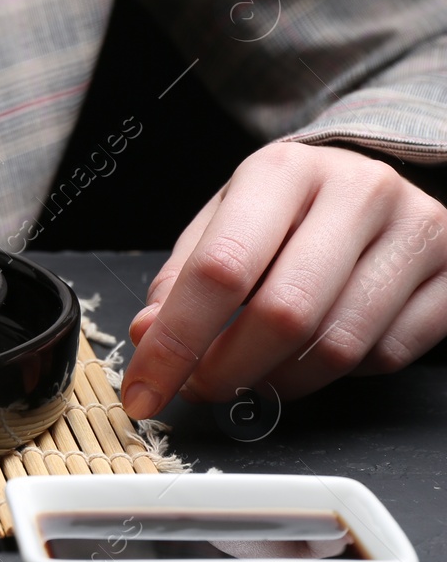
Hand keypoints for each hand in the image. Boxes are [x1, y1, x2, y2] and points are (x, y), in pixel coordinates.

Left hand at [121, 142, 446, 419]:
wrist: (373, 178)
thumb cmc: (287, 209)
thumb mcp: (224, 221)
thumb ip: (182, 278)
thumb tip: (148, 336)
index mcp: (283, 171)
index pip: (221, 269)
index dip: (176, 342)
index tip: (145, 389)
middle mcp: (357, 192)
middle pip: (283, 314)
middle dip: (228, 370)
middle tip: (199, 388)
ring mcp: (417, 230)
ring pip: (337, 346)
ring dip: (279, 381)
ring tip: (252, 373)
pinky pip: (386, 356)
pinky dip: (339, 374)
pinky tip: (315, 351)